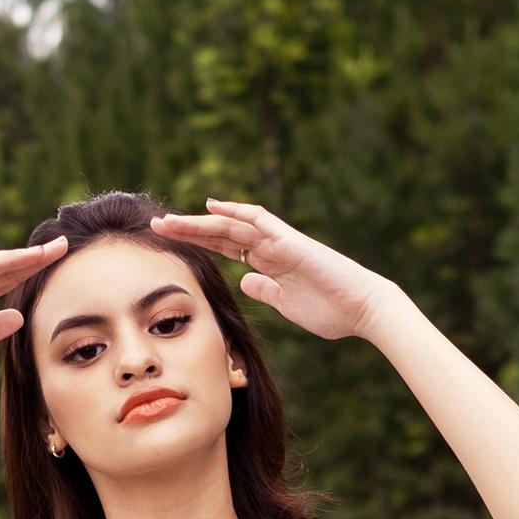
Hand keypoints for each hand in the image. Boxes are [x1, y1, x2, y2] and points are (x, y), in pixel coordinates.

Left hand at [150, 198, 393, 340]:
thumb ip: (266, 290)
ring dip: (201, 221)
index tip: (168, 245)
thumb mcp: (286, 303)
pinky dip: (237, 212)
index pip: (224, 248)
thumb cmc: (330, 310)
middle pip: (221, 234)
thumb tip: (245, 280)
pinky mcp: (292, 243)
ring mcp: (280, 243)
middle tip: (156, 226)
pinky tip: (213, 208)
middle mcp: (270, 248)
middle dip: (188, 230)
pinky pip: (261, 221)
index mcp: (267, 263)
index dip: (196, 244)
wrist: (362, 310)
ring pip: (233, 225)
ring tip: (170, 220)